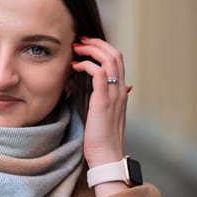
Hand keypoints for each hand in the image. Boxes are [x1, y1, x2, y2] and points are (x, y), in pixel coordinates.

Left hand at [71, 37, 131, 168]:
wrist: (105, 155)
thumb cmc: (101, 137)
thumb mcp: (107, 114)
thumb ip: (108, 98)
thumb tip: (115, 86)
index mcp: (120, 92)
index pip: (117, 60)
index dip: (103, 48)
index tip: (86, 45)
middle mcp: (120, 90)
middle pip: (116, 55)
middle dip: (97, 43)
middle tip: (80, 40)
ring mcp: (114, 95)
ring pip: (110, 60)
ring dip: (92, 50)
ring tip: (77, 49)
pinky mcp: (103, 101)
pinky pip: (100, 74)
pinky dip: (87, 65)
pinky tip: (75, 66)